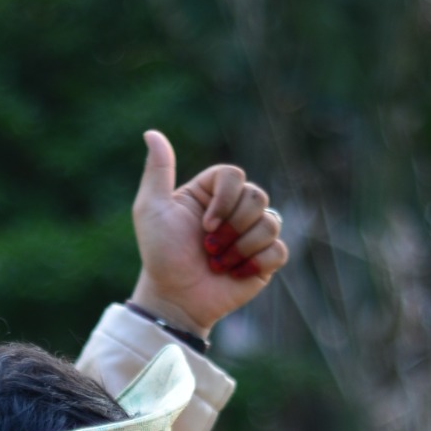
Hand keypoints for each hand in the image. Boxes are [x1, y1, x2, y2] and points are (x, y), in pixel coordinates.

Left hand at [131, 129, 288, 338]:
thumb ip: (158, 171)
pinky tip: (235, 274)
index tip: (204, 225)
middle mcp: (235, 209)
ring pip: (271, 223)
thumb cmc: (160, 255)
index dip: (224, 200)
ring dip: (241, 248)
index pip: (234, 175)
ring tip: (219, 265)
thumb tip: (151, 132)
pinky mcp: (264, 261)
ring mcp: (251, 235)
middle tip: (208, 248)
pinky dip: (256, 263)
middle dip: (232, 226)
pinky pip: (279, 250)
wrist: (174, 298)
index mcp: (212, 193)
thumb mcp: (151, 209)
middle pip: (257, 196)